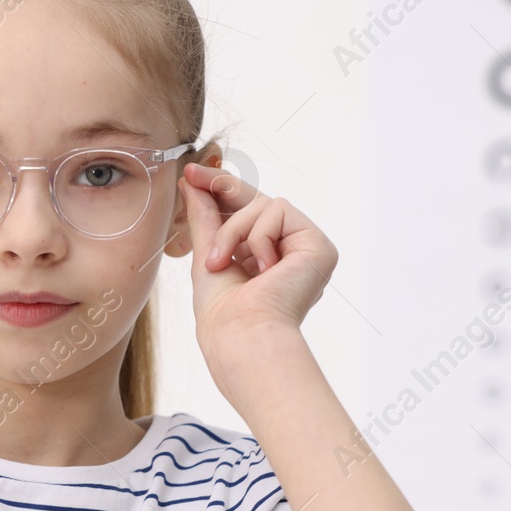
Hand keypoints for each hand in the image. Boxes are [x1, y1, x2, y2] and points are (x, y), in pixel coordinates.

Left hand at [179, 160, 337, 358]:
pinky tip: (262, 270)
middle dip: (222, 188)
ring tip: (222, 263)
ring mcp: (306, 249)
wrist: (241, 334)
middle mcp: (291, 252)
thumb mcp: (208, 254)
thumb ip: (205, 217)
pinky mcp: (319, 246)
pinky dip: (258, 237)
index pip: (248, 214)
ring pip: (264, 204)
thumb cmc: (222, 311)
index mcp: (267, 259)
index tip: (191, 175)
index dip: (221, 190)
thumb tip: (191, 182)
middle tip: (193, 176)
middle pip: (259, 201)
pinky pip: (279, 211)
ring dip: (233, 231)